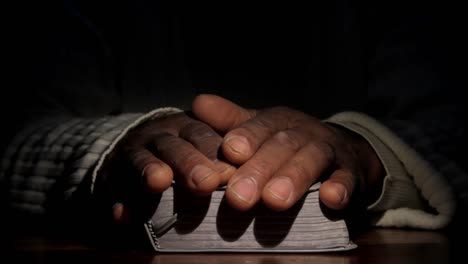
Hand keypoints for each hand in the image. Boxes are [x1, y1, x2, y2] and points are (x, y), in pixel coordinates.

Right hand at [95, 111, 235, 222]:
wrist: (132, 150)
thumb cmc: (181, 150)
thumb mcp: (200, 143)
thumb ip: (219, 155)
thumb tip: (239, 176)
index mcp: (186, 128)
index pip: (202, 135)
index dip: (214, 152)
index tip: (229, 172)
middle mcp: (159, 137)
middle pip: (174, 147)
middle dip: (189, 163)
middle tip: (206, 182)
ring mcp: (132, 154)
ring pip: (140, 160)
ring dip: (149, 170)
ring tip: (159, 181)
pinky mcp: (110, 175)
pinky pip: (113, 188)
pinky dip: (118, 202)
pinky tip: (122, 214)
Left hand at [193, 94, 383, 210]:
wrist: (341, 148)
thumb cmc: (289, 141)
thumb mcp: (261, 127)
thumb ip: (231, 120)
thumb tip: (198, 103)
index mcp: (279, 121)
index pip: (261, 126)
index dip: (247, 137)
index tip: (230, 152)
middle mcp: (304, 131)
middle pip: (283, 146)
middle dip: (260, 169)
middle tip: (239, 196)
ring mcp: (330, 150)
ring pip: (313, 159)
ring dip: (294, 178)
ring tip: (274, 200)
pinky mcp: (351, 172)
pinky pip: (348, 178)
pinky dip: (341, 188)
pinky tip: (331, 199)